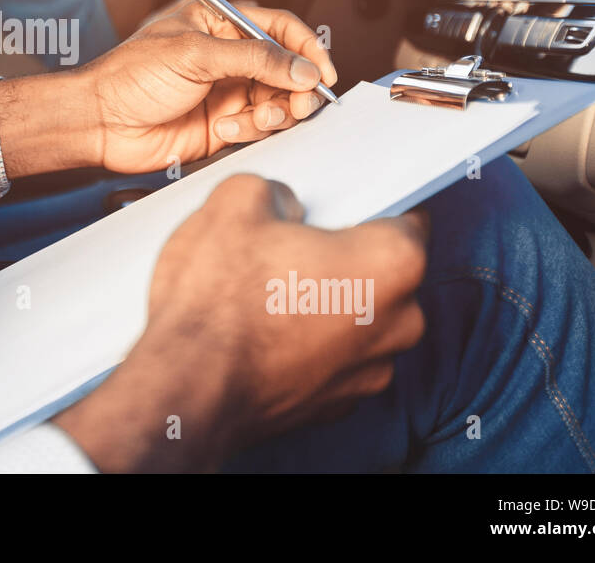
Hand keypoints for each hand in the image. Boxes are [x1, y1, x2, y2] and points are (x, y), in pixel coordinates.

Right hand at [53, 176, 428, 471]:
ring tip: (264, 293)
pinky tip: (260, 331)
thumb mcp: (234, 203)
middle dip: (341, 259)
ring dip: (324, 305)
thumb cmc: (219, 304)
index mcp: (391, 263)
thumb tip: (277, 205)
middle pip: (382, 274)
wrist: (187, 388)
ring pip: (357, 320)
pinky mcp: (336, 404)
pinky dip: (305, 345)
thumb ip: (272, 190)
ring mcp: (369, 372)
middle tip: (286, 248)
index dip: (367, 208)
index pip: (407, 218)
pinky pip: (331, 359)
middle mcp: (398, 324)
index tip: (337, 208)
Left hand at [87, 0, 335, 173]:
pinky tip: (222, 131)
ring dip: (272, 114)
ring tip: (250, 120)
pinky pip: (258, 129)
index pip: (280, 27)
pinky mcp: (223, 126)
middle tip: (297, 104)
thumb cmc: (130, 76)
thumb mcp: (195, 55)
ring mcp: (227, 92)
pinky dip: (250, 132)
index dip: (307, 48)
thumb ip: (255, 59)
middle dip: (297, 89)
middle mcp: (229, 58)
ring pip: (278, 103)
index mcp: (220, 24)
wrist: (100, 122)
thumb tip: (303, 68)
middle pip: (288, 70)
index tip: (324, 71)